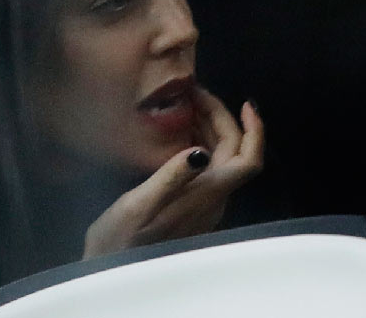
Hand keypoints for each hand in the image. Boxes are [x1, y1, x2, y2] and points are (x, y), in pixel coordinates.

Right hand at [83, 91, 263, 257]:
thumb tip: (200, 151)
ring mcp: (205, 205)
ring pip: (224, 159)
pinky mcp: (194, 207)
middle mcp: (213, 200)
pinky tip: (181, 133)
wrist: (110, 270)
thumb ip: (169, 178)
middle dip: (222, 118)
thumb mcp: (136, 206)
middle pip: (236, 152)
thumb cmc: (118, 240)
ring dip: (212, 129)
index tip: (246, 103)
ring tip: (189, 106)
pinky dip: (202, 142)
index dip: (255, 130)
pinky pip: (210, 167)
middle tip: (196, 94)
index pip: (249, 160)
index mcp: (205, 196)